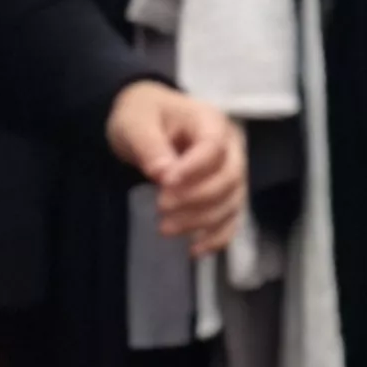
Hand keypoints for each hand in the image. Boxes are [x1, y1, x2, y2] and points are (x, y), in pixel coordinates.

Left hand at [109, 81, 245, 256]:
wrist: (146, 121)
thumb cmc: (142, 116)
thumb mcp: (135, 123)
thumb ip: (149, 145)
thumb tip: (164, 174)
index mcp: (210, 121)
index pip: (214, 147)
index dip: (194, 169)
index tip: (164, 183)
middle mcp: (230, 147)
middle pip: (230, 177)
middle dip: (197, 198)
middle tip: (161, 206)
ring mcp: (230, 172)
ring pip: (232, 201)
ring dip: (203, 220)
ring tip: (165, 228)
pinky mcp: (224, 194)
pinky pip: (231, 218)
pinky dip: (218, 237)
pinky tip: (195, 250)